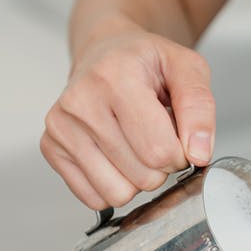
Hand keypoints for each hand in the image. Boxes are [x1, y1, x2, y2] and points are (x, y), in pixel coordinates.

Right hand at [41, 26, 214, 208]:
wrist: (104, 52)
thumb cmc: (145, 62)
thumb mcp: (187, 68)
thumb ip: (200, 107)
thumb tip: (198, 153)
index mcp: (116, 76)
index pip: (159, 151)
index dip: (180, 153)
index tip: (177, 136)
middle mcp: (80, 101)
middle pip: (142, 176)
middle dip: (160, 167)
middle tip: (154, 137)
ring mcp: (60, 126)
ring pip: (117, 193)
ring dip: (136, 179)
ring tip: (133, 144)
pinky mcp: (50, 147)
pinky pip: (94, 197)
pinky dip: (111, 184)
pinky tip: (113, 154)